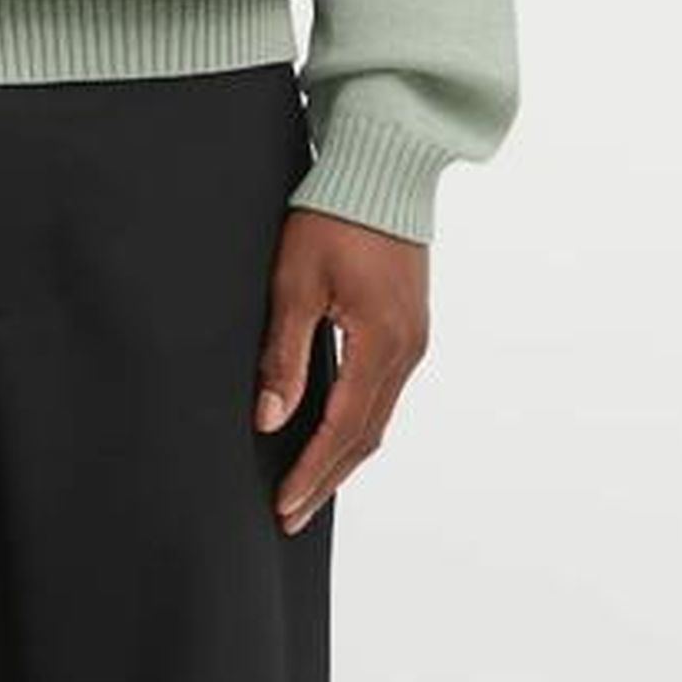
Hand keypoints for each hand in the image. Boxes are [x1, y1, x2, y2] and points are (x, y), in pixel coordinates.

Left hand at [253, 204, 429, 535]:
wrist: (383, 166)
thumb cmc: (335, 215)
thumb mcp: (297, 282)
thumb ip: (284, 354)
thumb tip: (268, 418)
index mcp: (382, 344)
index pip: (343, 430)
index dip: (312, 472)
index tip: (284, 505)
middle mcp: (407, 351)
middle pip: (367, 436)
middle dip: (328, 478)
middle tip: (291, 515)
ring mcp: (413, 339)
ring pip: (378, 416)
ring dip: (344, 455)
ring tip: (309, 486)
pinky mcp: (409, 325)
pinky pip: (384, 391)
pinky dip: (358, 422)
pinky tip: (335, 431)